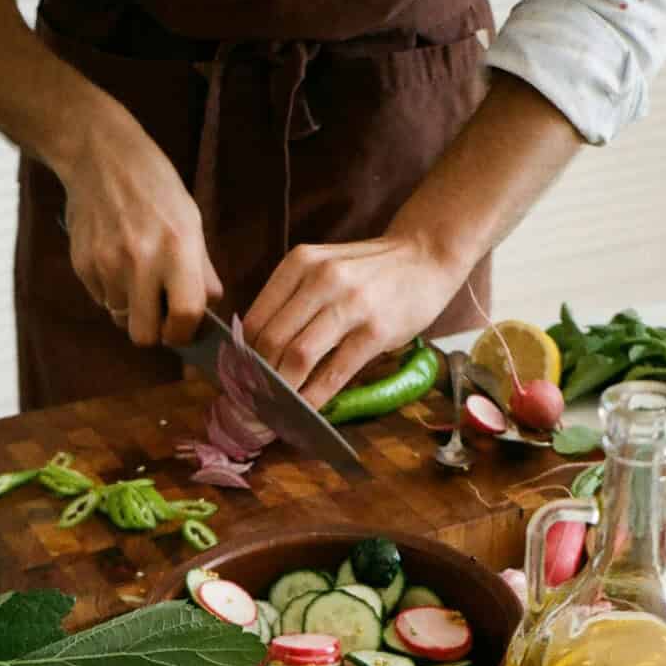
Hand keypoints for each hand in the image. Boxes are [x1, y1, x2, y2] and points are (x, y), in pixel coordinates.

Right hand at [58, 110, 222, 347]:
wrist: (99, 155)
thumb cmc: (154, 186)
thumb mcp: (191, 220)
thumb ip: (202, 270)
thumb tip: (208, 311)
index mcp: (178, 248)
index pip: (185, 316)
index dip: (184, 333)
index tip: (183, 329)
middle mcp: (141, 260)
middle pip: (143, 335)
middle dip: (153, 331)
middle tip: (158, 314)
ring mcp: (107, 263)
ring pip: (120, 318)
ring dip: (131, 308)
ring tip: (135, 275)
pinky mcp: (82, 264)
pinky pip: (100, 299)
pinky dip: (110, 290)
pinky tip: (115, 260)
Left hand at [242, 235, 465, 406]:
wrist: (426, 255)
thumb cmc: (370, 270)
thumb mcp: (324, 267)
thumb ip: (293, 298)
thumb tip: (257, 350)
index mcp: (299, 263)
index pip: (254, 319)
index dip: (241, 357)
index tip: (239, 380)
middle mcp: (321, 280)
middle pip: (271, 341)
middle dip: (257, 378)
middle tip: (253, 401)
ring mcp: (350, 304)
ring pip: (297, 357)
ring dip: (282, 391)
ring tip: (275, 409)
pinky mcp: (376, 331)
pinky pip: (334, 372)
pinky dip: (315, 397)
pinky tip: (307, 410)